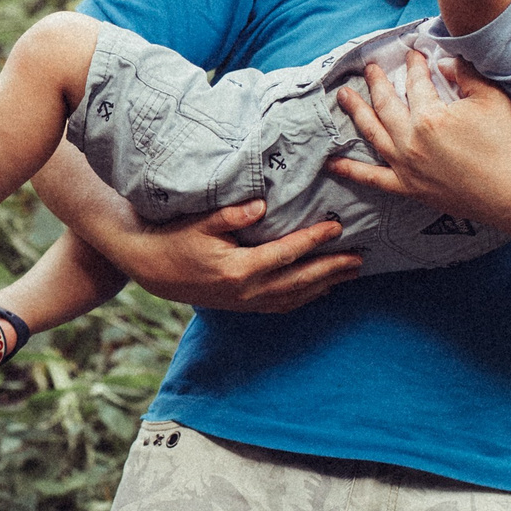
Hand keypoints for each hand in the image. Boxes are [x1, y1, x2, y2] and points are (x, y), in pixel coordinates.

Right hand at [99, 198, 361, 312]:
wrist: (151, 269)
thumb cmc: (175, 238)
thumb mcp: (200, 222)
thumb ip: (232, 214)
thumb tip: (262, 204)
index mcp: (239, 269)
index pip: (287, 254)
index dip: (314, 240)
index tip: (336, 226)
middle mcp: (247, 291)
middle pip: (300, 280)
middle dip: (332, 269)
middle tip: (359, 258)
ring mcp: (245, 302)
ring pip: (294, 296)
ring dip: (324, 285)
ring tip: (350, 273)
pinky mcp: (242, 306)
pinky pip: (281, 304)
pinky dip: (304, 297)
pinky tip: (320, 289)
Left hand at [332, 53, 510, 241]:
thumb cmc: (507, 145)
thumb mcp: (491, 100)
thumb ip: (466, 75)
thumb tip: (446, 62)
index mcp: (430, 117)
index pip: (416, 83)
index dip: (415, 65)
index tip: (413, 53)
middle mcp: (411, 141)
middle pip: (386, 104)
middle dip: (377, 82)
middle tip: (370, 68)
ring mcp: (406, 166)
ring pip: (372, 134)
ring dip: (356, 112)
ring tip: (343, 96)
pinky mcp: (408, 188)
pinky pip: (371, 178)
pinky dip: (350, 170)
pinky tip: (332, 163)